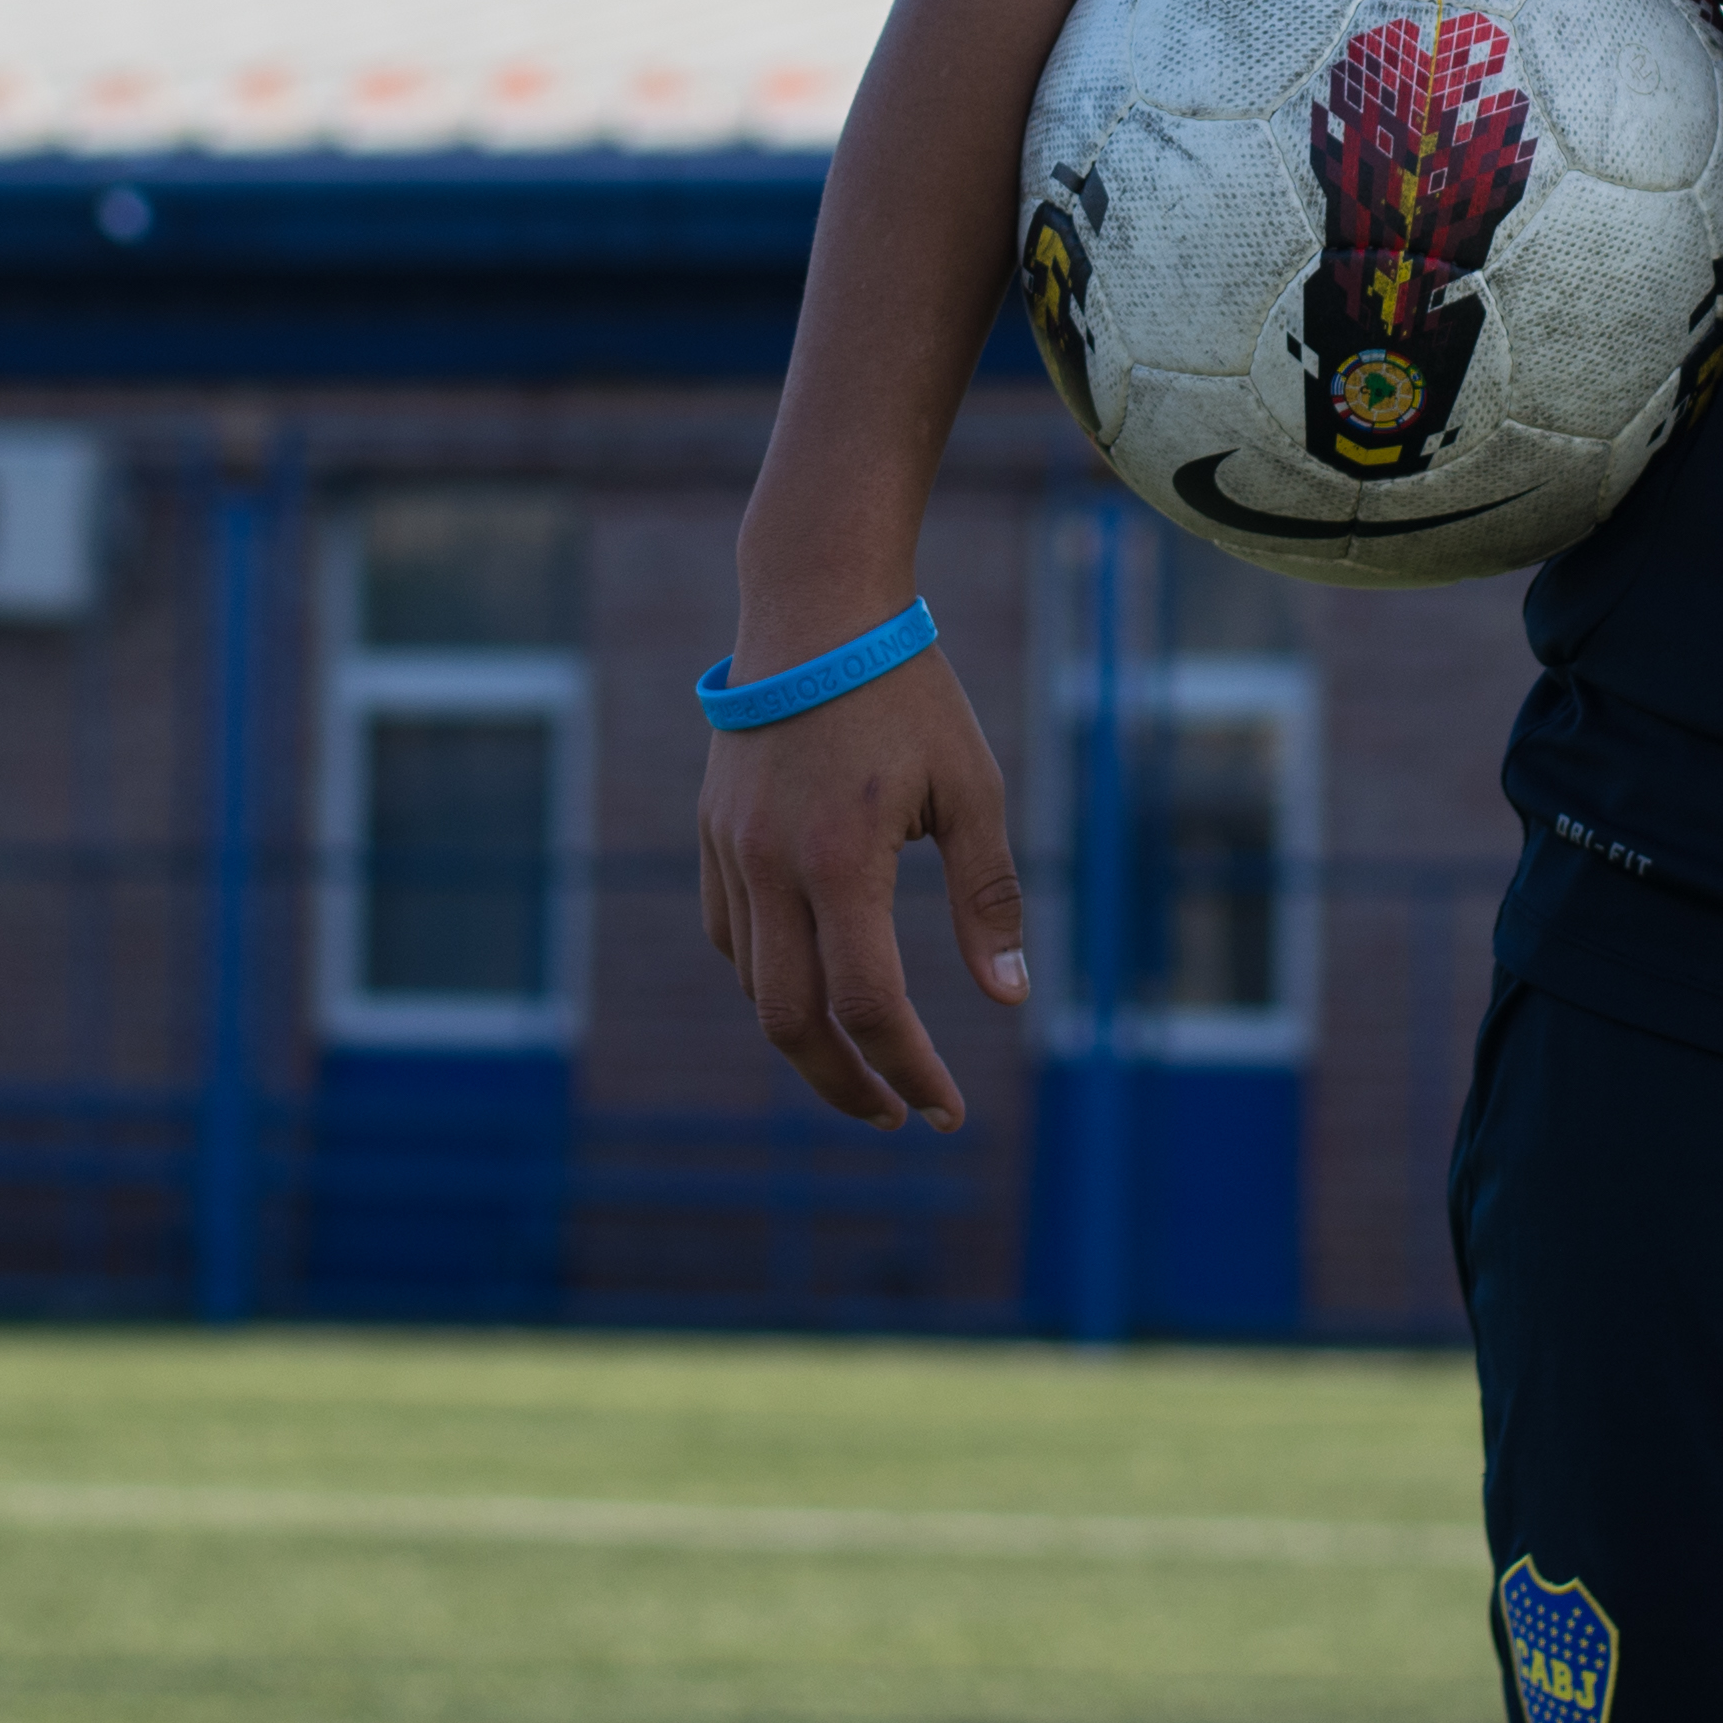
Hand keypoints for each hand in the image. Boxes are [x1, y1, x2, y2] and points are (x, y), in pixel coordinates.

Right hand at [693, 644, 1031, 1129]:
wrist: (814, 606)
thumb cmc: (909, 692)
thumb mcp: (972, 788)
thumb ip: (989, 897)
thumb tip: (1010, 999)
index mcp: (841, 858)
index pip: (868, 1003)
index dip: (910, 1069)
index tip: (946, 1110)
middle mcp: (770, 864)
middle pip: (789, 1022)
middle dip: (845, 1084)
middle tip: (895, 1115)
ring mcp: (730, 850)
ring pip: (753, 985)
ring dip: (806, 1038)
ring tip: (864, 1062)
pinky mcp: (711, 833)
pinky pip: (728, 935)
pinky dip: (766, 979)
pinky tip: (810, 989)